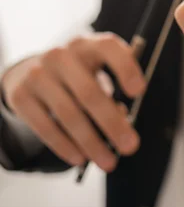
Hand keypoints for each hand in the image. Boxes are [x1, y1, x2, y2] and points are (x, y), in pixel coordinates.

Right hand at [1, 34, 145, 170]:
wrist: (32, 72)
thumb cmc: (79, 75)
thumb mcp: (97, 73)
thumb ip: (112, 91)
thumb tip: (121, 122)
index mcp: (88, 45)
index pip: (109, 48)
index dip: (125, 68)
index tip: (138, 92)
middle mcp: (62, 55)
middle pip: (90, 92)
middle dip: (113, 124)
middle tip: (131, 146)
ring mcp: (38, 74)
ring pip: (69, 114)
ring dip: (91, 142)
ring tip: (108, 161)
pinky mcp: (20, 95)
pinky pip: (45, 126)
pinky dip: (64, 145)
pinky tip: (79, 158)